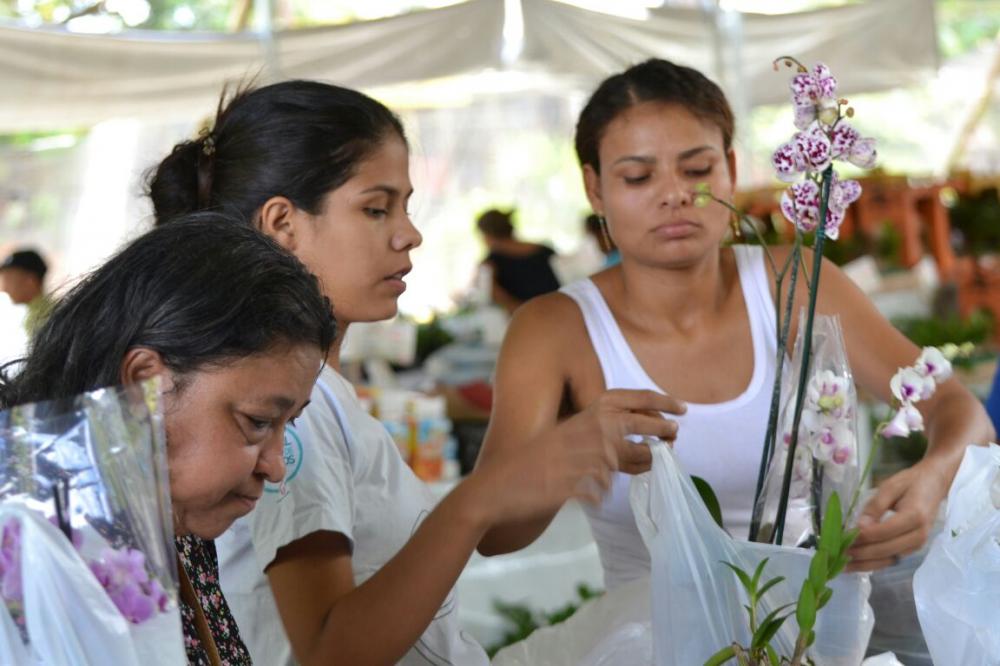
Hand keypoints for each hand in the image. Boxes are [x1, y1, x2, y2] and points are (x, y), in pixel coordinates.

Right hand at [471, 389, 683, 523]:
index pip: (630, 398)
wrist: (499, 485)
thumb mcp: (563, 437)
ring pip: (630, 459)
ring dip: (644, 463)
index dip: (659, 401)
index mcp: (585, 414)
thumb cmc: (530, 462)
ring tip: (654, 463)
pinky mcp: (584, 480)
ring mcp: (589, 455)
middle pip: (639, 425)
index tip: (680, 407)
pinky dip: (605, 489)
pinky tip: (600, 492)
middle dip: (662, 430)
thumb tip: (626, 441)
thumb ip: (595, 435)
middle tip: (675, 436)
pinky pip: (607, 486)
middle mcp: (590, 429)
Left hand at [846, 459, 949, 570]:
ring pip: (887, 559)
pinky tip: (856, 564)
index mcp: (914, 517)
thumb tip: (860, 525)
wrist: (934, 486)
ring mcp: (917, 545)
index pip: (885, 532)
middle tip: (837, 553)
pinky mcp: (912, 549)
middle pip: (885, 550)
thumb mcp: (890, 486)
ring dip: (864, 564)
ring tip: (842, 565)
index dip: (863, 536)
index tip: (843, 537)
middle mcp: (918, 536)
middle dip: (860, 553)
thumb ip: (875, 506)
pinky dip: (873, 563)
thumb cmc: (910, 483)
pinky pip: (891, 559)